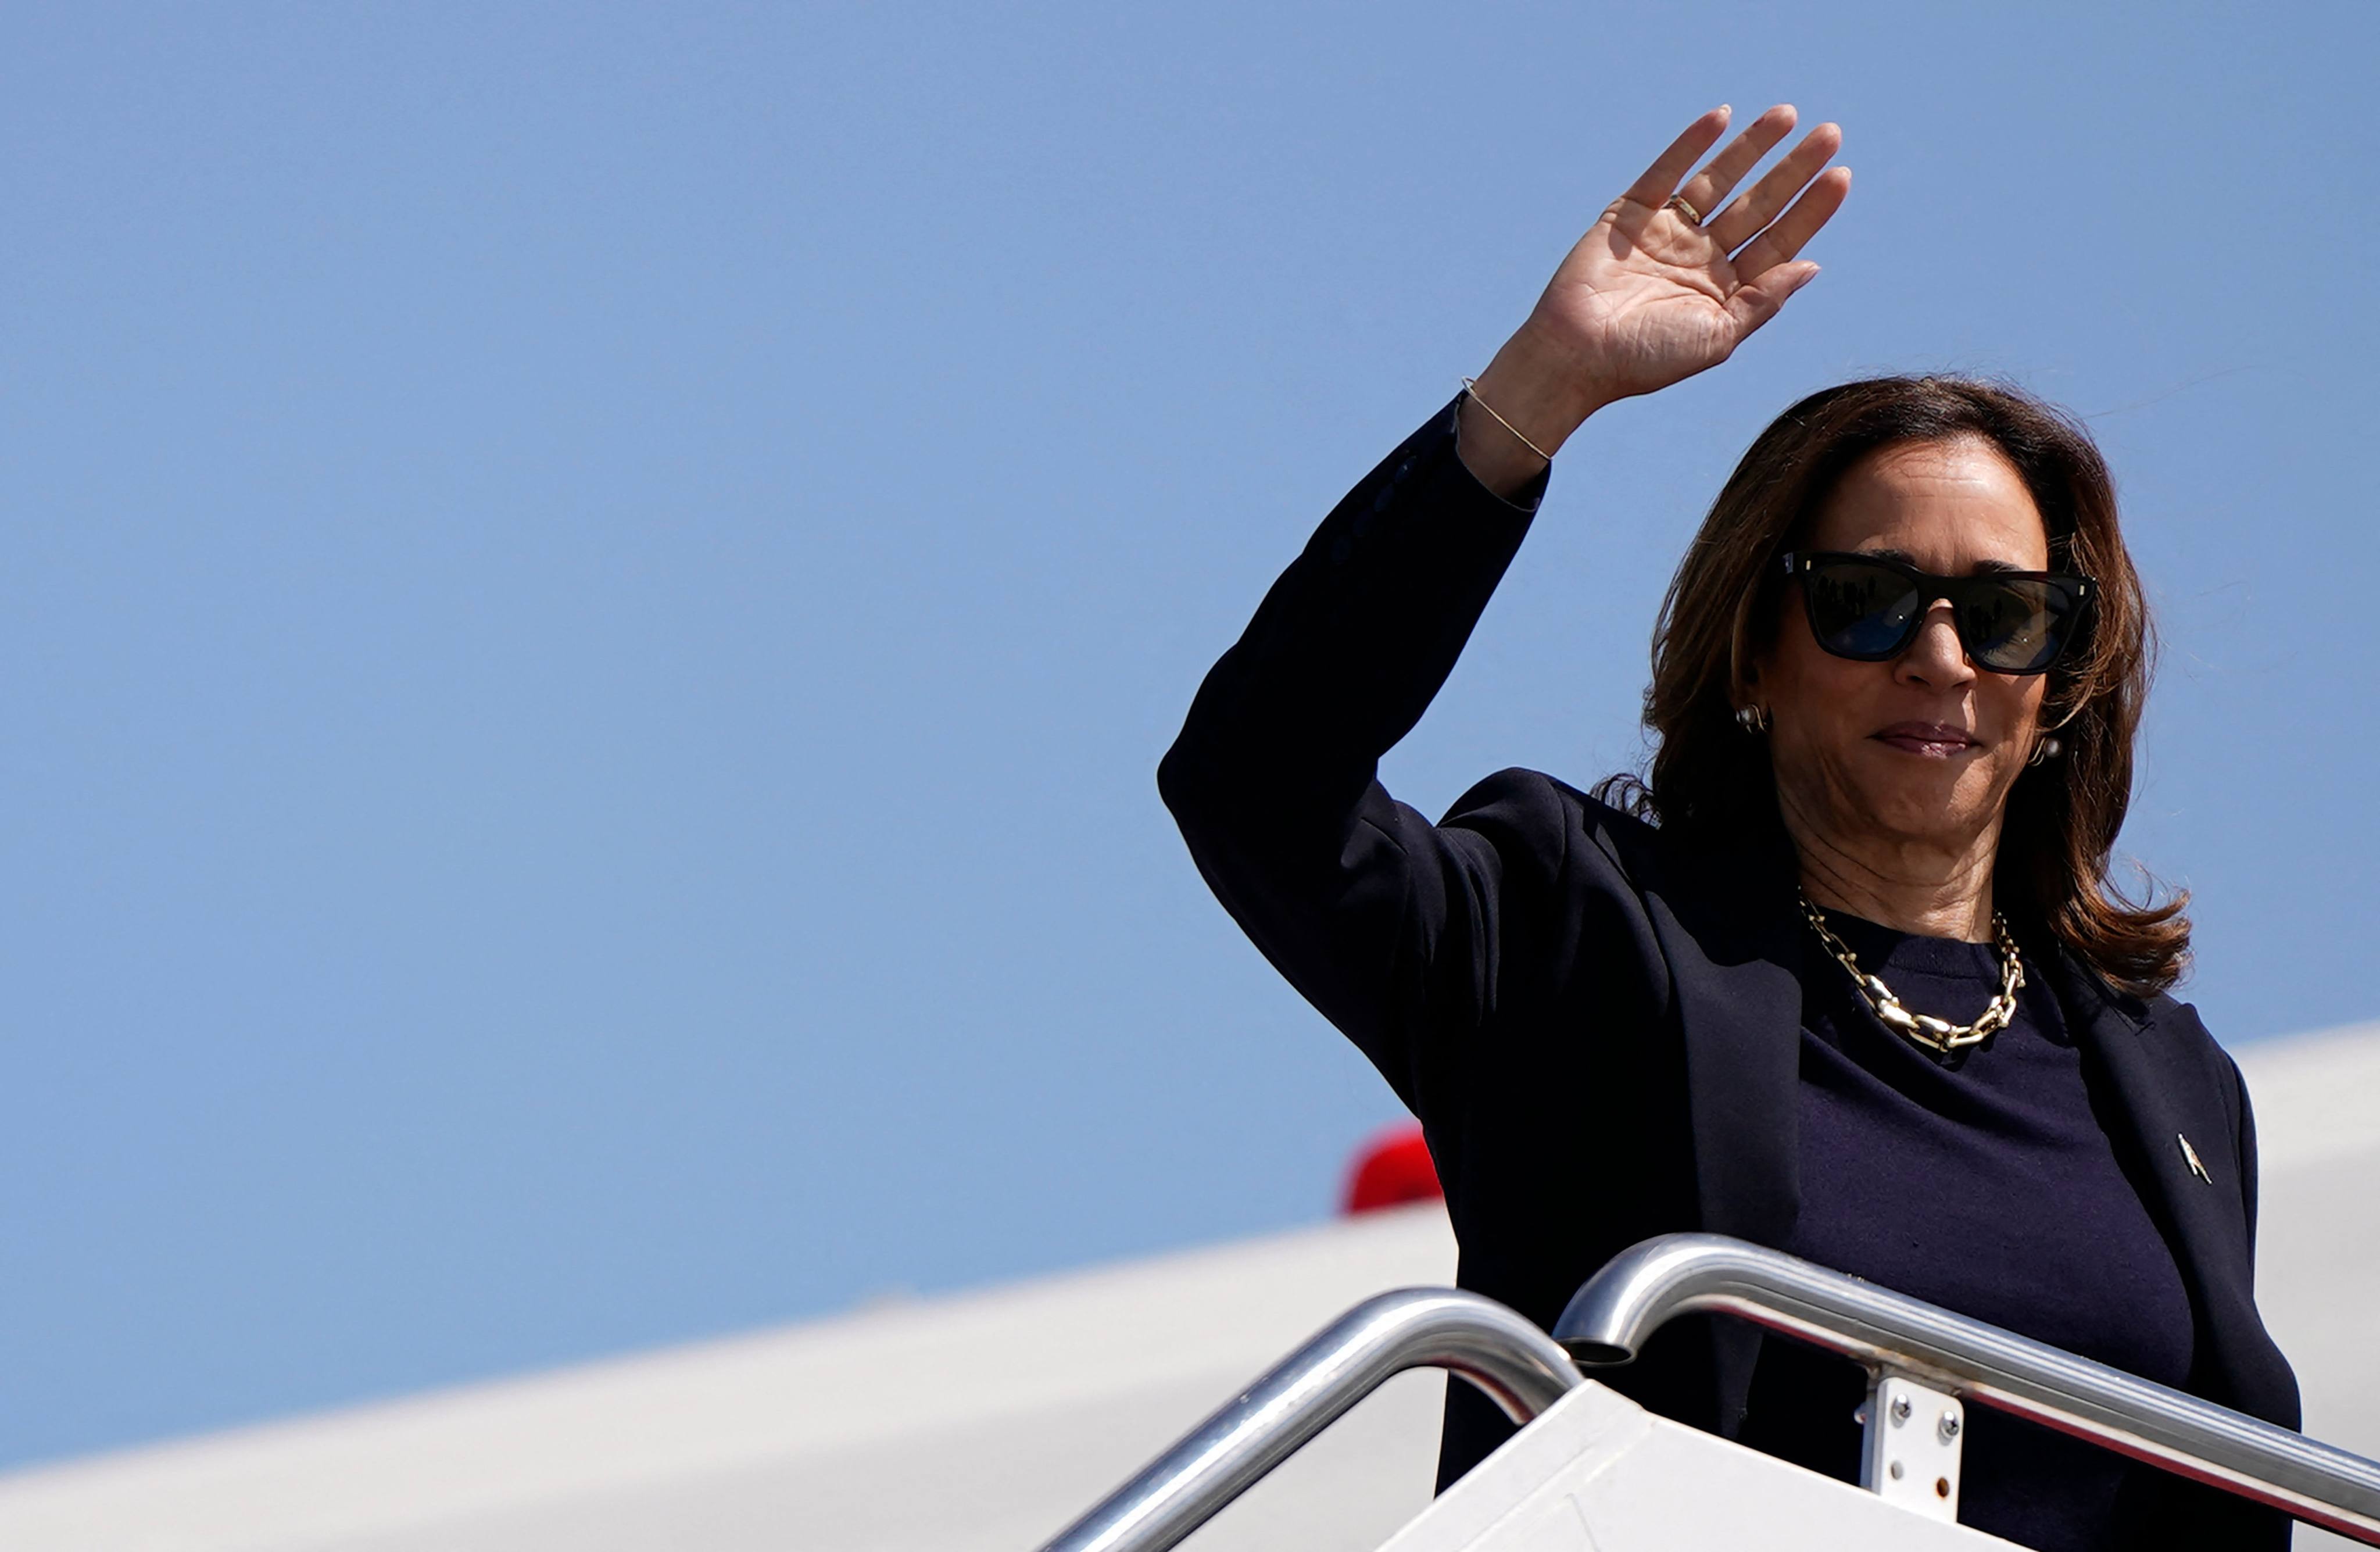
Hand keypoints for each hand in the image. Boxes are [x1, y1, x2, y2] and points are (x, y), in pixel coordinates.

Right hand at [1461, 106, 1849, 491]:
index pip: (1778, 241)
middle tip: (1831, 135)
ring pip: (1718, 180)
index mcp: (1725, 289)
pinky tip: (1723, 118)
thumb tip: (1812, 265)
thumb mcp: (1717, 337)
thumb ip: (1763, 301)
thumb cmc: (1645, 359)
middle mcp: (1700, 257)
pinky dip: (1692, 144)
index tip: (1840, 177)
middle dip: (1793, 170)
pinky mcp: (1631, 214)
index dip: (1810, 209)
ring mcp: (1667, 233)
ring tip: (1787, 115)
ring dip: (1753, 147)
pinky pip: (1667, 171)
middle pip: (1757, 204)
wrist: (1575, 356)